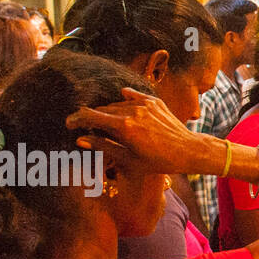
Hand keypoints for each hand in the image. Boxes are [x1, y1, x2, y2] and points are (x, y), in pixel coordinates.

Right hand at [68, 87, 211, 175]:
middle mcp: (132, 111)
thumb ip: (104, 147)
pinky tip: (123, 107)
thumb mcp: (129, 160)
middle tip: (89, 129)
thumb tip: (81, 140)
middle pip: (102, 110)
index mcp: (124, 127)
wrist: (189, 150)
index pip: (90, 116)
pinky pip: (132, 96)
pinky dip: (124, 102)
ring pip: (116, 104)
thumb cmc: (160, 161)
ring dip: (110, 113)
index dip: (76, 119)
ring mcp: (144, 104)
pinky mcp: (153, 100)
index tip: (69, 124)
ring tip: (111, 126)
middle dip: (93, 119)